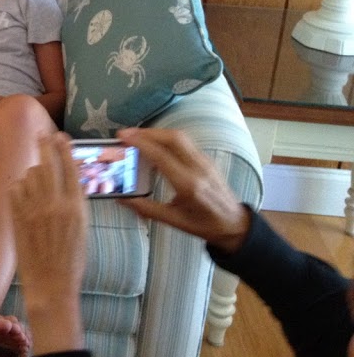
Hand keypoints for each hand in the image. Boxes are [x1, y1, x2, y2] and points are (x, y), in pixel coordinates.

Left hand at [9, 132, 86, 352]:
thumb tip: (70, 177)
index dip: (64, 148)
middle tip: (41, 135)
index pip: (70, 167)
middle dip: (44, 144)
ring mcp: (34, 210)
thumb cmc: (71, 260)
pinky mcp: (18, 216)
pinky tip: (23, 193)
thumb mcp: (82, 228)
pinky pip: (15, 188)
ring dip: (33, 172)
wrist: (51, 285)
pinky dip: (19, 187)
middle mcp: (55, 204)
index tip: (60, 136)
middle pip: (48, 162)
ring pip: (31, 173)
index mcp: (76, 207)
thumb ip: (75, 201)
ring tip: (37, 181)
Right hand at [117, 128, 250, 252]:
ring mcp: (205, 161)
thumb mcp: (175, 221)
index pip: (162, 156)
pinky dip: (166, 138)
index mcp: (189, 185)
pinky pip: (185, 142)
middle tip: (127, 134)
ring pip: (180, 137)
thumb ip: (147, 209)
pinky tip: (155, 143)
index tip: (123, 137)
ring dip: (157, 133)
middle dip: (147, 132)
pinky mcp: (207, 159)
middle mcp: (198, 168)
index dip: (141, 143)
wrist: (236, 224)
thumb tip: (121, 199)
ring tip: (137, 136)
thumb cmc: (204, 225)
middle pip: (173, 138)